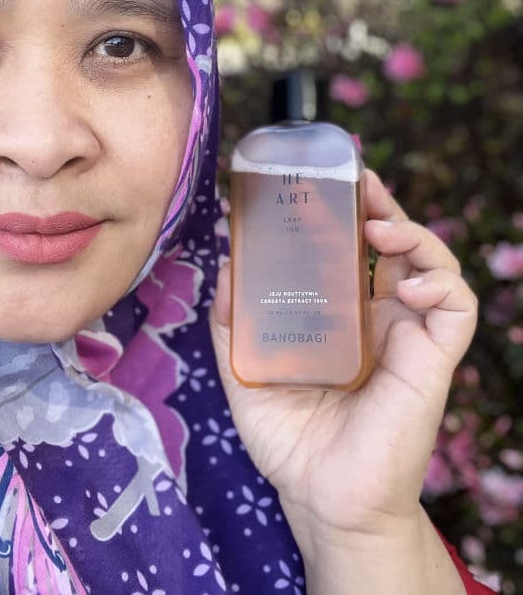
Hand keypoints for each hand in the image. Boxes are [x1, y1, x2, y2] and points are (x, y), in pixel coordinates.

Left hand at [209, 168, 477, 553]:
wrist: (320, 499)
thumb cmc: (290, 440)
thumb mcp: (246, 371)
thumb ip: (233, 320)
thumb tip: (225, 261)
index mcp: (343, 315)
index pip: (357, 250)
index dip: (353, 212)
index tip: (333, 183)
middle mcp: (380, 317)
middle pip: (397, 245)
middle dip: (384, 207)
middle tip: (361, 185)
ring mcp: (409, 336)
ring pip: (434, 264)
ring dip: (415, 234)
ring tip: (380, 228)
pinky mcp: (432, 361)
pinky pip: (456, 309)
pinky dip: (439, 284)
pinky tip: (405, 286)